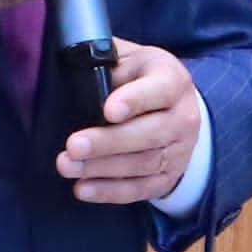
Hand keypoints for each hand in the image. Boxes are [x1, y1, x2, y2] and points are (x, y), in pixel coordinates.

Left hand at [55, 39, 199, 204]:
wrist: (176, 108)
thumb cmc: (139, 78)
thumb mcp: (129, 59)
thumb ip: (106, 60)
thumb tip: (73, 64)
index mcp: (172, 80)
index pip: (159, 90)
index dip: (134, 100)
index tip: (108, 110)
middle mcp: (183, 117)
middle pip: (149, 135)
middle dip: (108, 142)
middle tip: (73, 146)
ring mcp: (180, 150)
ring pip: (143, 164)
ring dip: (102, 168)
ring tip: (67, 166)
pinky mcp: (169, 176)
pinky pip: (141, 189)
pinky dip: (111, 191)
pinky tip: (83, 188)